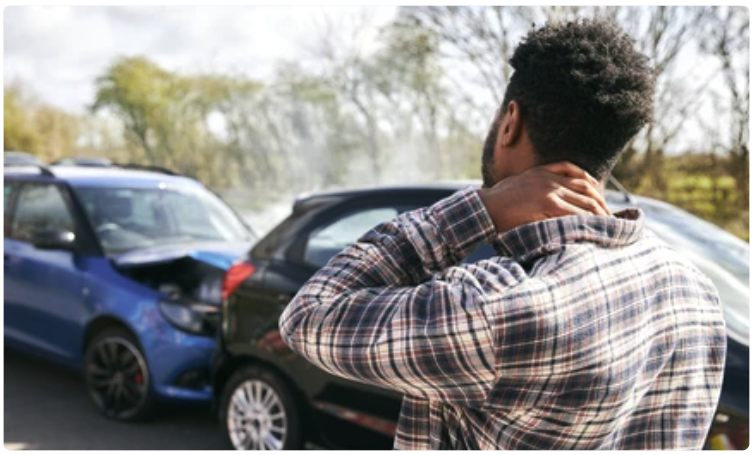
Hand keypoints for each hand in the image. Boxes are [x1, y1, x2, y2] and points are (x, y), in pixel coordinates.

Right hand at [477, 161, 609, 232]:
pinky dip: (586, 219)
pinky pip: (574, 211)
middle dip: (600, 202)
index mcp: (542, 171)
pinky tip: (592, 227)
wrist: (484, 208)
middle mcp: (549, 178)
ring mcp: (549, 189)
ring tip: (606, 224)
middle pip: (585, 186)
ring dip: (598, 213)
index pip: (576, 173)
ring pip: (584, 199)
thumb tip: (543, 201)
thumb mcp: (517, 187)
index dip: (591, 185)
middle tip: (609, 215)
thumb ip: (533, 187)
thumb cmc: (496, 203)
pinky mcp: (548, 203)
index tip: (598, 198)